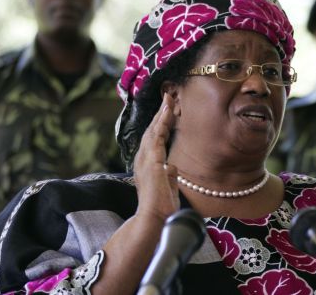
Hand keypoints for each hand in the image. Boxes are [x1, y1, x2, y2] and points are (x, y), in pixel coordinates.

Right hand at [133, 93, 179, 221]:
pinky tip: (168, 111)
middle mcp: (143, 158)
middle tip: (167, 96)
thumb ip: (169, 175)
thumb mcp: (167, 187)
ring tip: (168, 97)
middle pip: (152, 130)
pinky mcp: (152, 160)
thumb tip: (172, 166)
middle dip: (160, 113)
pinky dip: (163, 122)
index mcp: (146, 164)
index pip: (154, 139)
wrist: (154, 218)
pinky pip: (158, 136)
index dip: (159, 123)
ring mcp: (146, 159)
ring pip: (154, 129)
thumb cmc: (161, 207)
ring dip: (161, 113)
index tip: (167, 110)